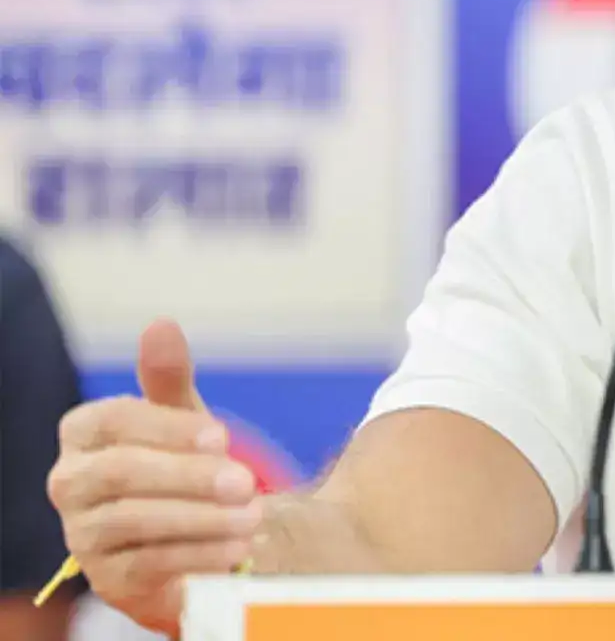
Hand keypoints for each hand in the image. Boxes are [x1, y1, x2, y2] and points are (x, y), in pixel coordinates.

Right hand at [47, 320, 260, 638]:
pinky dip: (197, 554)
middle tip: (247, 481)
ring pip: (133, 521)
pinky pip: (147, 565)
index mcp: (84, 434)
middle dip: (188, 476)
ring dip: (200, 518)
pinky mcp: (108, 580)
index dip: (167, 428)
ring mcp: (84, 535)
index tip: (222, 436)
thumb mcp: (182, 418)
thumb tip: (161, 324)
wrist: (198, 534)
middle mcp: (71, 484)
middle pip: (120, 473)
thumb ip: (169, 377)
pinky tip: (237, 547)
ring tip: (254, 516)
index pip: (112, 422)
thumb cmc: (184, 463)